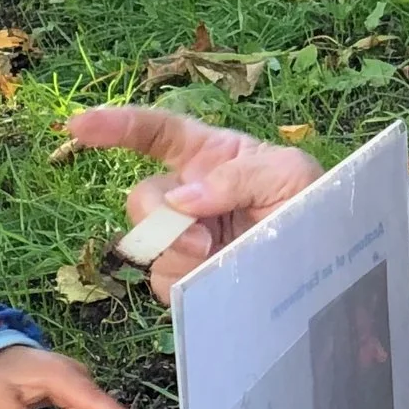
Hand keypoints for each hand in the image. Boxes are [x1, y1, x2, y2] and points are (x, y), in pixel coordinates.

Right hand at [65, 103, 322, 298]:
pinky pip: (162, 281)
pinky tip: (214, 279)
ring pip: (145, 245)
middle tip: (202, 241)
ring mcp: (184, 240)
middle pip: (141, 200)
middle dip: (160, 219)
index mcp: (208, 156)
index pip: (153, 132)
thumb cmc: (313, 205)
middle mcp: (187, 195)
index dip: (113, 125)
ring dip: (176, 254)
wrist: (330, 268)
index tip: (78, 125)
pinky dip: (183, 283)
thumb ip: (236, 178)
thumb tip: (180, 202)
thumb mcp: (289, 175)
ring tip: (218, 259)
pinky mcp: (187, 279)